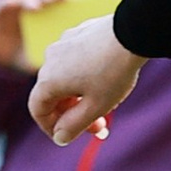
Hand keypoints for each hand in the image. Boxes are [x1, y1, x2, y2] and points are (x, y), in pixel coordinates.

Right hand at [0, 0, 76, 70]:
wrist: (6, 59)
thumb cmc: (34, 54)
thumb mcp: (49, 55)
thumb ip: (61, 52)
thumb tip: (76, 56)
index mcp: (52, 9)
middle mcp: (35, 1)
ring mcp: (17, 4)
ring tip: (36, 7)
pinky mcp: (1, 9)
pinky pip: (6, 2)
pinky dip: (11, 2)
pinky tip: (14, 5)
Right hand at [30, 16, 145, 145]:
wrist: (132, 32)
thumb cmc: (114, 72)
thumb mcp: (96, 106)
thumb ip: (75, 125)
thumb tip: (59, 138)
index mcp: (48, 80)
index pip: (37, 109)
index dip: (51, 127)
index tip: (69, 136)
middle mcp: (49, 60)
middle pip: (53, 94)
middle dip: (73, 113)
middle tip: (100, 126)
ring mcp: (62, 44)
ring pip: (65, 77)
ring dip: (80, 95)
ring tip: (107, 103)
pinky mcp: (77, 34)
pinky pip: (75, 61)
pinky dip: (86, 76)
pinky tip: (108, 78)